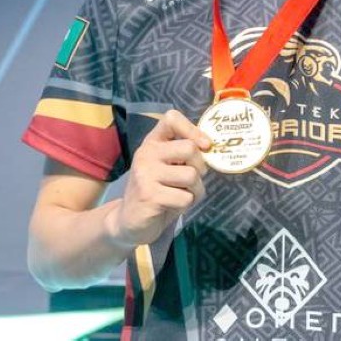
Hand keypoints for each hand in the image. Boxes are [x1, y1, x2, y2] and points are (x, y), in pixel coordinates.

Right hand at [106, 110, 210, 248]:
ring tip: (181, 195)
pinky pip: (185, 197)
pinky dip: (186, 204)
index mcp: (153, 142)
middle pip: (189, 148)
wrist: (129, 221)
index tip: (204, 146)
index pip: (171, 118)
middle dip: (200, 167)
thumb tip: (210, 148)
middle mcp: (146, 153)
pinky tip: (172, 206)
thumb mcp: (169, 167)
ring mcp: (145, 174)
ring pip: (191, 175)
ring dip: (195, 190)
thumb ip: (184, 155)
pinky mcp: (149, 195)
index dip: (193, 129)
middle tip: (191, 179)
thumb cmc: (157, 190)